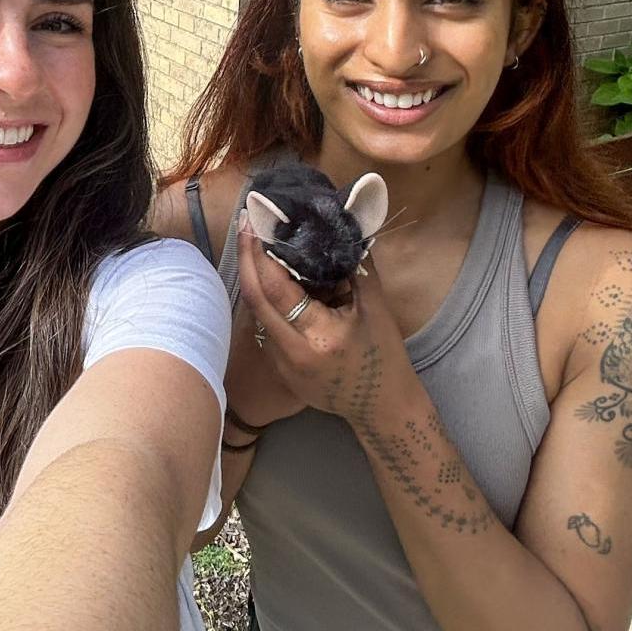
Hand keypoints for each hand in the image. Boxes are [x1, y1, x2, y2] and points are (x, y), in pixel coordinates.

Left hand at [237, 220, 400, 433]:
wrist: (383, 409)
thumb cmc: (385, 357)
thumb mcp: (376, 309)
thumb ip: (357, 266)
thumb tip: (341, 228)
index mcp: (319, 335)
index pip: (276, 287)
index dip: (261, 252)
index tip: (257, 221)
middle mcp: (292, 351)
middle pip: (254, 297)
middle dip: (246, 256)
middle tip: (246, 224)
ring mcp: (282, 364)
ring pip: (257, 312)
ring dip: (255, 277)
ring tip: (259, 243)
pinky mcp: (279, 369)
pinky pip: (267, 326)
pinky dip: (268, 299)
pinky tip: (274, 278)